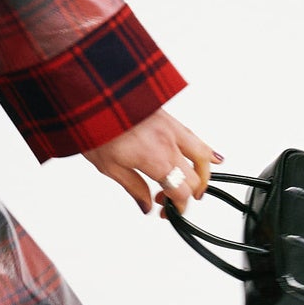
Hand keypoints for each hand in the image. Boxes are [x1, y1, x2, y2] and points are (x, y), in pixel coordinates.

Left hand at [84, 110, 220, 215]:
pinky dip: (204, 150)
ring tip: (197, 184)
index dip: (178, 206)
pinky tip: (210, 157)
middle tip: (170, 199)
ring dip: (203, 173)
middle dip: (187, 193)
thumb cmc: (95, 127)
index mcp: (156, 158)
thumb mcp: (109, 166)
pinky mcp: (169, 118)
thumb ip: (133, 187)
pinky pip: (194, 137)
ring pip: (203, 154)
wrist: (93, 93)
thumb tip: (146, 206)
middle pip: (194, 176)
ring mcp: (172, 128)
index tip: (169, 211)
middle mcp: (170, 143)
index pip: (180, 191)